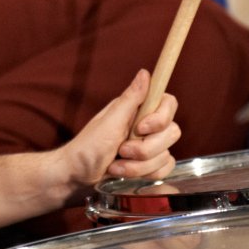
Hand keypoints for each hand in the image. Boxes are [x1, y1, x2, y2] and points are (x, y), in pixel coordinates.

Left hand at [58, 69, 180, 190]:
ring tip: (116, 165)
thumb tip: (145, 73)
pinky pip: (164, 169)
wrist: (77, 175)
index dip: (160, 118)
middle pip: (171, 132)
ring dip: (138, 166)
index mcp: (137, 109)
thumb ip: (130, 99)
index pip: (169, 104)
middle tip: (121, 150)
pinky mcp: (150, 164)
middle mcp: (146, 124)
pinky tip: (125, 172)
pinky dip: (145, 174)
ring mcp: (149, 145)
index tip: (140, 129)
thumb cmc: (87, 146)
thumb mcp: (109, 122)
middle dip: (145, 149)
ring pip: (166, 155)